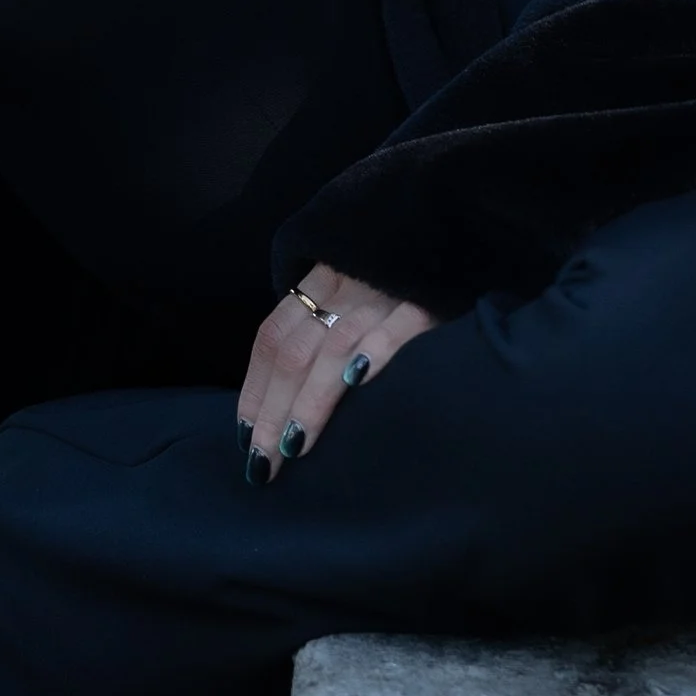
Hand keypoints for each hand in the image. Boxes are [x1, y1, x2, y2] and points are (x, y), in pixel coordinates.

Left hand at [236, 262, 439, 478]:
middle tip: (265, 464)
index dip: (256, 389)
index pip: (273, 337)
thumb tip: (289, 398)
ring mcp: (384, 291)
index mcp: (322, 281)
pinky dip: (375, 352)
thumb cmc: (401, 278)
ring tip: (295, 446)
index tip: (245, 438)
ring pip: (335, 347)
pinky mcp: (426, 298)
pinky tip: (358, 383)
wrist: (449, 232)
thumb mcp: (354, 288)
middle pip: (295, 351)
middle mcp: (345, 285)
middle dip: (274, 410)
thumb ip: (326, 327)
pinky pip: (396, 326)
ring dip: (310, 401)